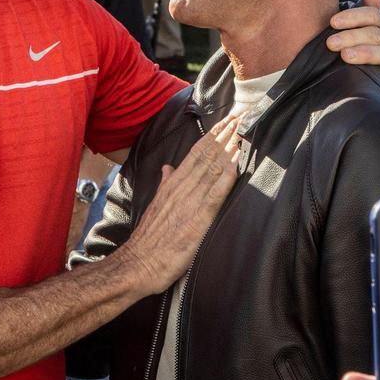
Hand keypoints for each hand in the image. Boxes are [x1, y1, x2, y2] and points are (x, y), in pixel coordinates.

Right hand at [117, 114, 240, 294]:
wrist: (137, 264)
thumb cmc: (148, 240)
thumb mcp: (155, 205)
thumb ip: (165, 184)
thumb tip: (168, 167)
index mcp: (172, 185)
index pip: (195, 153)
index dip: (213, 135)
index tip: (226, 120)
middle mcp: (181, 188)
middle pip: (206, 155)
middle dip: (224, 134)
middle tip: (241, 114)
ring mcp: (189, 203)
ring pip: (211, 169)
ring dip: (228, 148)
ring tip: (242, 130)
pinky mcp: (197, 220)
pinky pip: (215, 194)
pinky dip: (226, 177)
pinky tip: (236, 163)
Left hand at [327, 0, 379, 86]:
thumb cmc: (368, 53)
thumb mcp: (365, 33)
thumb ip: (366, 13)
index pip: (373, 15)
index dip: (353, 16)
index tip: (333, 22)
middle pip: (376, 34)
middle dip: (351, 37)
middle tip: (330, 43)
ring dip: (366, 53)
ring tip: (345, 56)